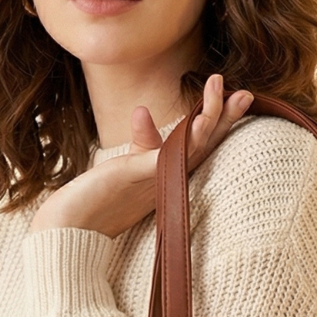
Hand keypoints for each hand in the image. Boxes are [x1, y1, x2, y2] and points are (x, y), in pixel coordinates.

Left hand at [29, 74, 252, 237]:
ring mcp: (155, 180)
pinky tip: (186, 117)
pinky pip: (163, 156)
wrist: (70, 230)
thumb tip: (143, 111)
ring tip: (219, 86)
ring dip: (209, 116)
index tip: (237, 97)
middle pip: (205, 145)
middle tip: (246, 94)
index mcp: (168, 176)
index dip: (220, 123)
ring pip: (192, 146)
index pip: (200, 146)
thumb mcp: (127, 166)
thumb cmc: (94, 201)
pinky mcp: (136, 177)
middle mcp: (167, 180)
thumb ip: (142, 142)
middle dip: (226, 118)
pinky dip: (175, 138)